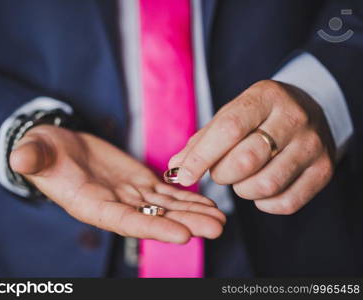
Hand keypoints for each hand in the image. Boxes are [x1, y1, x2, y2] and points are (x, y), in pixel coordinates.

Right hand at [10, 125, 224, 242]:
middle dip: (186, 224)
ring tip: (220, 219)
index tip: (183, 235)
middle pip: (153, 217)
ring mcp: (129, 194)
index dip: (153, 228)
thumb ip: (32, 158)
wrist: (58, 146)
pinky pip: (165, 191)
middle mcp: (114, 204)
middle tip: (216, 228)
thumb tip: (21, 159)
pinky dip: (186, 197)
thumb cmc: (43, 152)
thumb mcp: (35, 152)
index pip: (124, 221)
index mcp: (91, 204)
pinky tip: (206, 202)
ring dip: (193, 212)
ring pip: (165, 206)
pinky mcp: (139, 181)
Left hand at [169, 80, 334, 214]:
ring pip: (265, 185)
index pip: (229, 128)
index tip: (183, 175)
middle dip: (222, 174)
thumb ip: (202, 140)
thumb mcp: (230, 115)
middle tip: (220, 172)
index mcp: (265, 97)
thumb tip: (175, 168)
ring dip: (242, 190)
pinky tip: (259, 187)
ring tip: (241, 178)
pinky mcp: (323, 170)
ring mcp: (312, 145)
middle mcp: (293, 118)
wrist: (308, 111)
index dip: (202, 156)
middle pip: (246, 160)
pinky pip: (285, 203)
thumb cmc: (259, 116)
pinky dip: (263, 203)